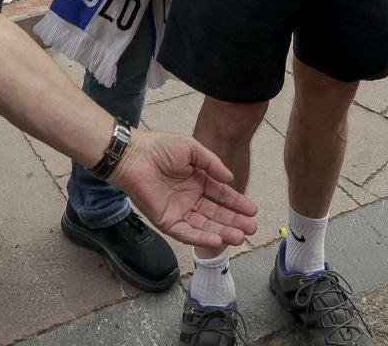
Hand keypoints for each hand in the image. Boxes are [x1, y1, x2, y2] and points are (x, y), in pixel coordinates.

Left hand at [112, 128, 257, 248]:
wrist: (134, 155)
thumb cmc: (160, 148)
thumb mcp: (192, 149)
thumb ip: (212, 164)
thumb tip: (230, 178)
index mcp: (197, 181)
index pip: (221, 196)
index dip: (236, 203)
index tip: (252, 210)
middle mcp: (191, 199)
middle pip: (216, 214)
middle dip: (234, 221)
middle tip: (252, 228)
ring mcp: (179, 211)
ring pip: (205, 226)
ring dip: (222, 232)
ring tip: (241, 237)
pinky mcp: (167, 221)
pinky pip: (187, 232)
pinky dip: (202, 237)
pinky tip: (217, 239)